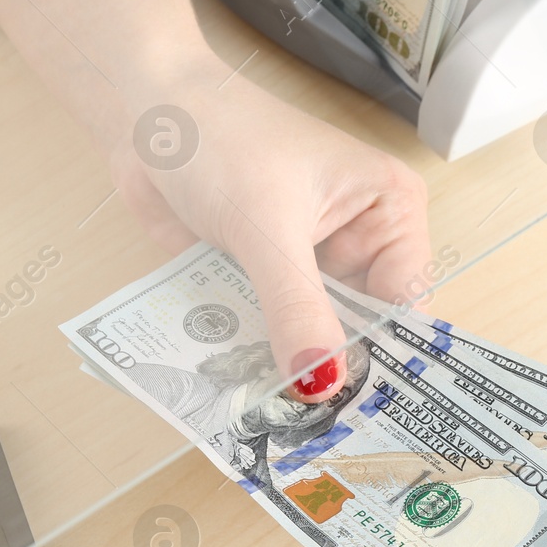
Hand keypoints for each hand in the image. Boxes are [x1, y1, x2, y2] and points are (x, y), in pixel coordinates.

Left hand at [0, 0, 432, 403]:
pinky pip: (270, 331)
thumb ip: (297, 312)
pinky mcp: (263, 277)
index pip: (406, 304)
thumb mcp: (266, 230)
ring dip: (293, 372)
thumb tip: (321, 386)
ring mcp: (309, 262)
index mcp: (389, 210)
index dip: (386, 360)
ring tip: (281, 427)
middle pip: (363, 329)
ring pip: (313, 336)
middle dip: (336, 374)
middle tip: (320, 436)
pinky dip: (258, 358)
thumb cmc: (219, 139)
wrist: (140, 111)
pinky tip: (245, 399)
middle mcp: (359, 240)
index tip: (363, 418)